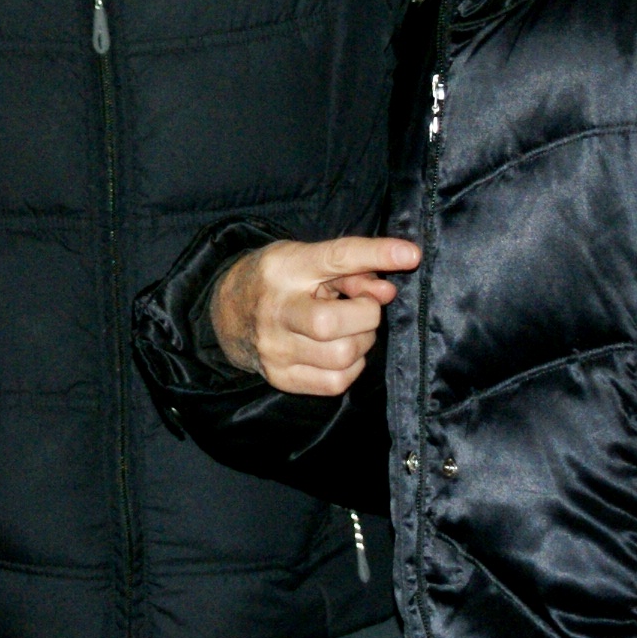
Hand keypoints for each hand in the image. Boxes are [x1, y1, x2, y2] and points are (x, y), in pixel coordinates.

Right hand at [208, 236, 418, 395]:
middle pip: (335, 323)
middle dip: (366, 316)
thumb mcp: (308, 260)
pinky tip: (341, 352)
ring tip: (350, 331)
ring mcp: (275, 348)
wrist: (226, 312)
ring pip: (342, 356)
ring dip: (361, 343)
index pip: (337, 258)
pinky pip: (336, 382)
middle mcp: (276, 309)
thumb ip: (352, 270)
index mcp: (285, 268)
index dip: (377, 254)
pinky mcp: (281, 377)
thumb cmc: (279, 280)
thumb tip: (388, 294)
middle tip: (360, 309)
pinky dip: (351, 368)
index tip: (410, 254)